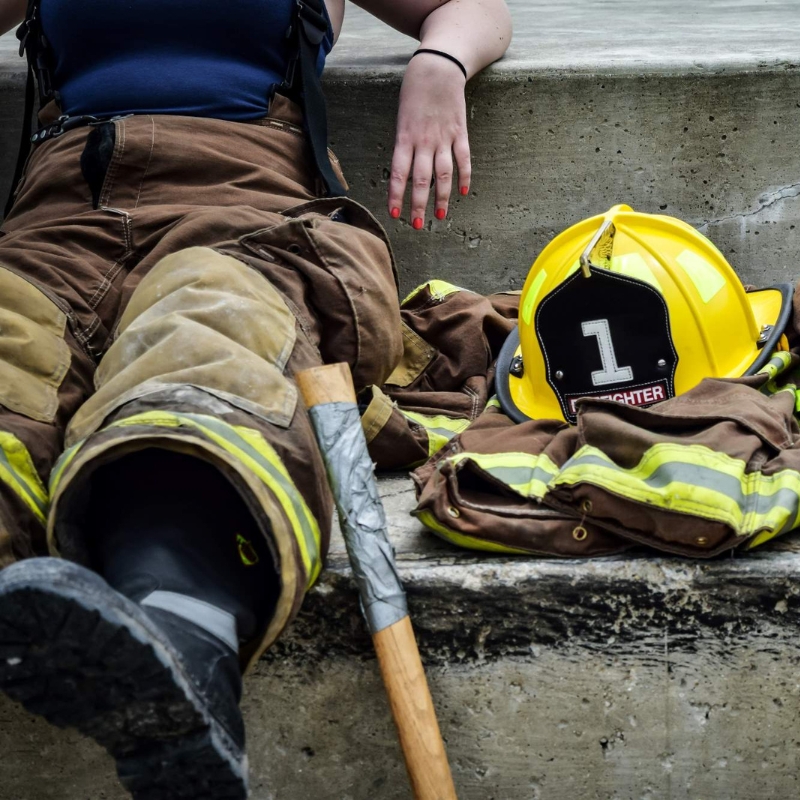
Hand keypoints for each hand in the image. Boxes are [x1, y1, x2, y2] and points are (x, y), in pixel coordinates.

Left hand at [388, 52, 470, 227]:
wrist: (438, 67)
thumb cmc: (414, 93)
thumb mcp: (401, 119)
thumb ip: (404, 146)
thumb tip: (405, 173)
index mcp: (405, 138)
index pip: (399, 173)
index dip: (396, 195)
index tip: (395, 214)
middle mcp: (424, 141)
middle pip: (422, 180)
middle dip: (419, 205)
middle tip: (418, 225)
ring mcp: (444, 138)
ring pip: (444, 174)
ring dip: (442, 197)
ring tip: (440, 216)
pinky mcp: (460, 132)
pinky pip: (464, 159)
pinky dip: (465, 176)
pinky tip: (464, 193)